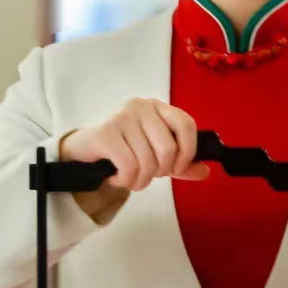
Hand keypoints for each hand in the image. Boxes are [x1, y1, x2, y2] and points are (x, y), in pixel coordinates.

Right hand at [60, 100, 208, 220]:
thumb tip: (204, 171)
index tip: (178, 168)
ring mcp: (122, 117)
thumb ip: (180, 163)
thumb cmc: (122, 149)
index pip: (186, 125)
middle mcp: (141, 107)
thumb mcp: (154, 154)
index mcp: (157, 107)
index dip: (188, 152)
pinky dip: (125, 180)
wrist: (82, 150)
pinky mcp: (106, 132)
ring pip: (147, 162)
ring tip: (130, 179)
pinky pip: (129, 167)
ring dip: (140, 180)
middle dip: (161, 172)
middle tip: (147, 176)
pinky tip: (117, 178)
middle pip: (168, 148)